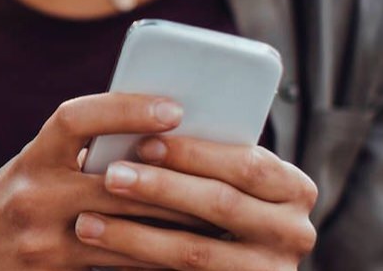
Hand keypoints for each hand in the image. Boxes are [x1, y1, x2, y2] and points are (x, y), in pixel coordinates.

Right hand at [0, 94, 205, 270]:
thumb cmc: (5, 210)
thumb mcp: (30, 172)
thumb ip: (76, 155)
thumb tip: (149, 134)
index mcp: (31, 158)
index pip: (75, 120)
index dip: (124, 109)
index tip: (173, 107)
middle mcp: (33, 194)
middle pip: (118, 180)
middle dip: (175, 176)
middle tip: (225, 170)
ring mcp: (42, 239)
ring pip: (128, 227)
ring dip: (177, 221)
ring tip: (220, 213)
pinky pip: (119, 264)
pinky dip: (155, 255)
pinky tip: (186, 252)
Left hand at [74, 135, 318, 270]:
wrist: (228, 264)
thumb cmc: (216, 204)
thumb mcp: (226, 179)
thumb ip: (204, 160)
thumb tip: (144, 125)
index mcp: (294, 189)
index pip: (247, 165)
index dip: (195, 154)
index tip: (145, 142)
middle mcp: (295, 232)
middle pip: (221, 204)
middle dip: (161, 188)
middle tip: (111, 175)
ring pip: (195, 251)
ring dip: (135, 235)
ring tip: (87, 223)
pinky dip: (139, 265)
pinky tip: (104, 255)